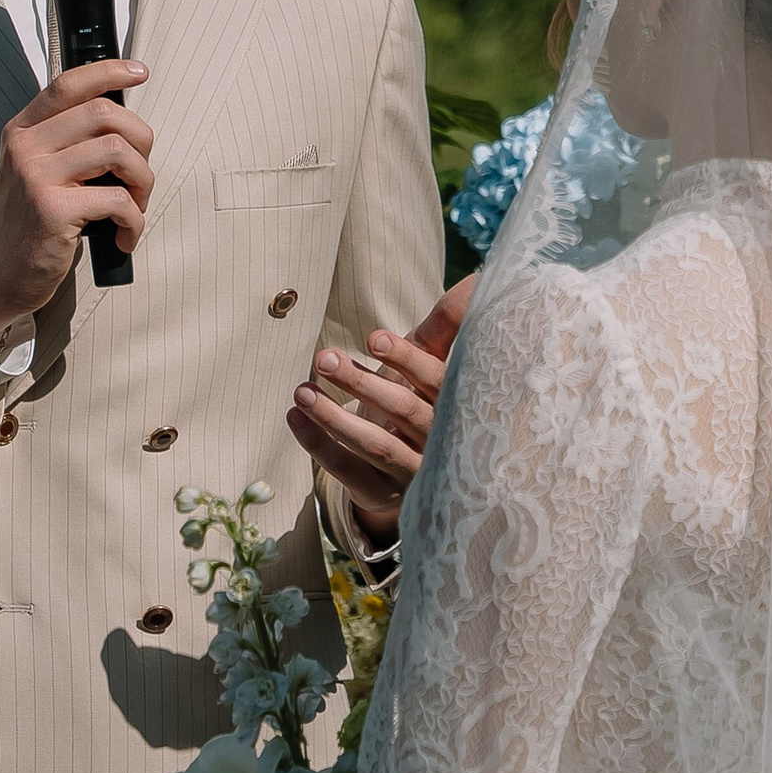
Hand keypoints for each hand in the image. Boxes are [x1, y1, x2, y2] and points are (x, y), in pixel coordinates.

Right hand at [0, 57, 151, 342]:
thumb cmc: (28, 224)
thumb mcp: (32, 171)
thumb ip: (64, 140)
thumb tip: (121, 120)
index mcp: (21, 130)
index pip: (68, 84)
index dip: (109, 71)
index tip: (140, 73)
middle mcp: (26, 147)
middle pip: (104, 114)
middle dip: (141, 141)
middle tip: (140, 175)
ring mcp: (37, 177)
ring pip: (119, 151)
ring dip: (143, 181)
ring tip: (136, 206)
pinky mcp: (53, 211)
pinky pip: (118, 200)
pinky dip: (135, 220)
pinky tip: (125, 236)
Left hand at [289, 273, 477, 541]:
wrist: (417, 467)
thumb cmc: (423, 397)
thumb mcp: (434, 362)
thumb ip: (449, 325)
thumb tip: (477, 279)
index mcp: (456, 404)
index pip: (437, 382)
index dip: (406, 359)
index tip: (372, 336)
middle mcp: (439, 442)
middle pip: (403, 412)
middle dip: (362, 383)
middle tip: (323, 357)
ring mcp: (411, 472)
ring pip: (375, 446)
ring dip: (334, 418)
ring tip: (301, 391)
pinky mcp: (380, 493)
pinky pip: (348, 470)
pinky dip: (319, 445)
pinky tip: (295, 417)